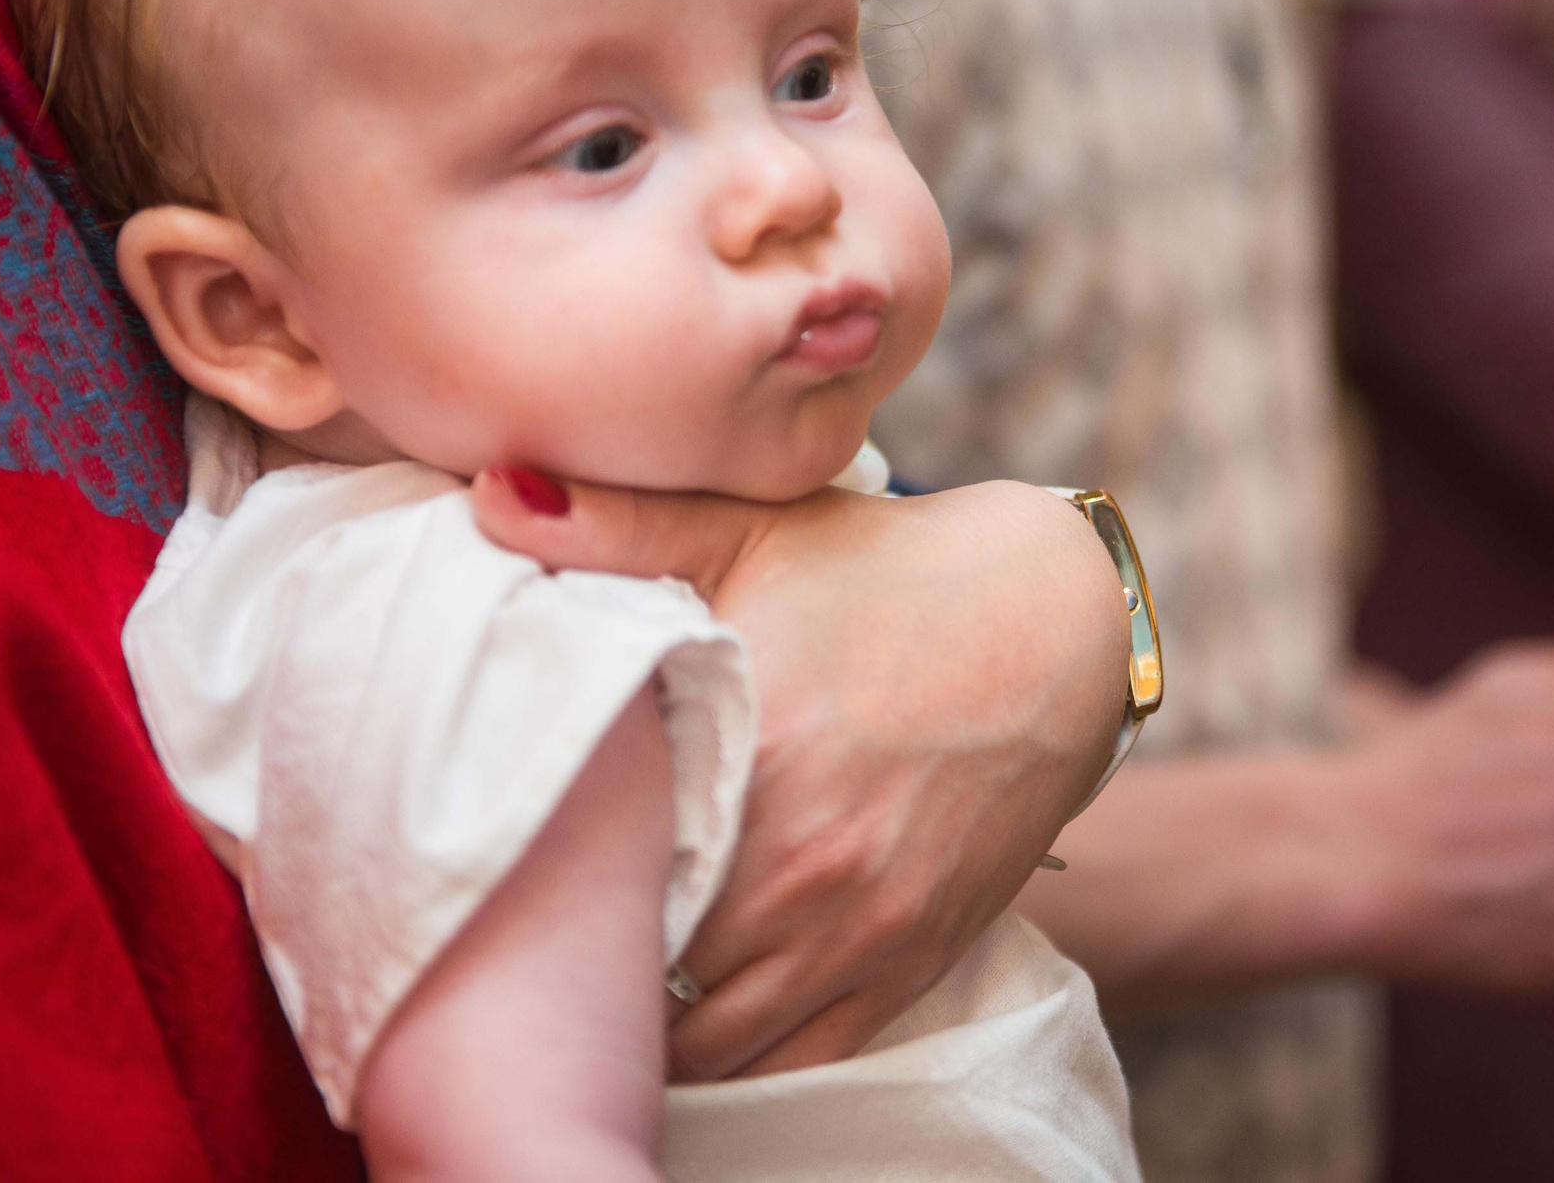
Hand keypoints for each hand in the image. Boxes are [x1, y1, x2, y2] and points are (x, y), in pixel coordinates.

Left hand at [471, 471, 1127, 1078]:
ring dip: (658, 1023)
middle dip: (591, 958)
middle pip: (646, 970)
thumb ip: (615, 520)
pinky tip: (701, 1016)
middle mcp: (802, 859)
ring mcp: (857, 925)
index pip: (597, 870)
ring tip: (621, 974)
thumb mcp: (755, 525)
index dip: (540, 881)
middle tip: (553, 926)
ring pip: (712, 1043)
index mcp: (751, 748)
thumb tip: (490, 491)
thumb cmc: (891, 568)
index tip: (514, 864)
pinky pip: (798, 1062)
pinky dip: (740, 1057)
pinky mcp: (905, 962)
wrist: (1063, 622)